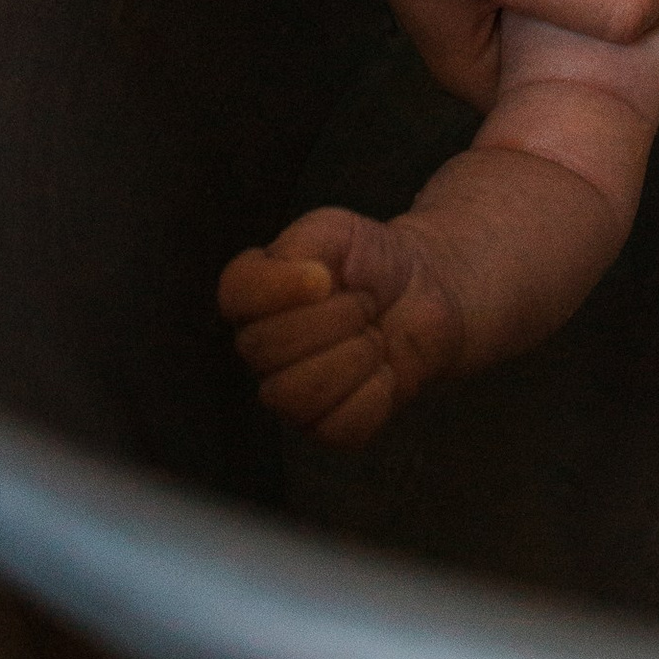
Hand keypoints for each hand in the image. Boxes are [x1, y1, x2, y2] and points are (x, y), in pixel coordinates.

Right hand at [221, 208, 459, 446]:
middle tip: (364, 303)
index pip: (234, 297)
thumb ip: (306, 243)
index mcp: (254, 295)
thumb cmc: (371, 260)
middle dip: (334, 319)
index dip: (278, 289)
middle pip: (266, 349)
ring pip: (294, 396)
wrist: (424, 291)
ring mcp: (291, 392)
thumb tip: (309, 282)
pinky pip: (336, 427)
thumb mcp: (334, 231)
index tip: (325, 276)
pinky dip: (373, 395)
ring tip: (373, 337)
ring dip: (353, 359)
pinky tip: (384, 370)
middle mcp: (262, 348)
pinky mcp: (328, 426)